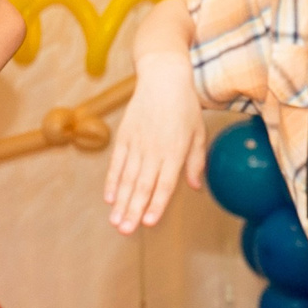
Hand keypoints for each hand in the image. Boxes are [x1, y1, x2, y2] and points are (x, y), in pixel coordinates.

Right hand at [103, 64, 207, 232]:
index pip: (164, 184)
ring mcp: (137, 143)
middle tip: (126, 231)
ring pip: (127, 178)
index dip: (156, 204)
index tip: (149, 222)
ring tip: (115, 222)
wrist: (163, 76)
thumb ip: (196, 161)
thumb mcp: (198, 133)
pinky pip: (117, 163)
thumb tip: (195, 187)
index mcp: (175, 151)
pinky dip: (112, 181)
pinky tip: (109, 197)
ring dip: (121, 201)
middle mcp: (154, 150)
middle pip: (142, 185)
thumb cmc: (185, 106)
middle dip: (133, 210)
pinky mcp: (124, 136)